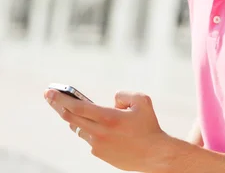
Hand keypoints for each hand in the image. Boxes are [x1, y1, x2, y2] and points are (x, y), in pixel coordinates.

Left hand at [44, 89, 172, 171]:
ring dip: (75, 118)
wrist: (154, 154)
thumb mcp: (142, 101)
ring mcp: (97, 145)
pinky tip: (100, 127)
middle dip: (57, 105)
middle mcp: (99, 132)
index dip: (61, 98)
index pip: (77, 107)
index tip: (50, 91)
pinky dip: (92, 129)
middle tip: (49, 96)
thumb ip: (124, 94)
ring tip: (71, 108)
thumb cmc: (149, 126)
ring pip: (79, 128)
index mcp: (108, 118)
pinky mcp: (99, 153)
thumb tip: (111, 100)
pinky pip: (90, 138)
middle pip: (70, 118)